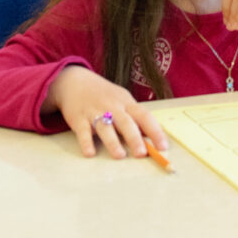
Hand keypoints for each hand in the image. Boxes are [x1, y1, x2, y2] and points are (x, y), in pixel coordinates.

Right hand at [46, 66, 169, 159]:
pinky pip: (83, 131)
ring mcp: (94, 112)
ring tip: (120, 155)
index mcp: (126, 103)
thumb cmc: (104, 95)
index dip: (155, 131)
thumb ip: (134, 118)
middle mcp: (112, 107)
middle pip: (125, 122)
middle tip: (142, 153)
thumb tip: (151, 138)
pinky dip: (86, 142)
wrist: (75, 81)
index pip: (144, 116)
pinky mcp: (78, 118)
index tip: (163, 147)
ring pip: (105, 127)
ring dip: (112, 142)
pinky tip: (90, 152)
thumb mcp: (122, 100)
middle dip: (134, 138)